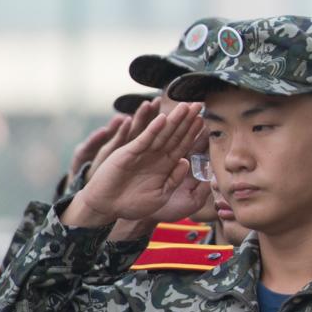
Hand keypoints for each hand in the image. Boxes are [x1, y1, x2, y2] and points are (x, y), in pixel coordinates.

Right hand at [63, 102, 205, 226]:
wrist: (107, 207)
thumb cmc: (134, 204)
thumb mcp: (161, 195)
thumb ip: (174, 179)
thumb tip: (186, 162)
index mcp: (165, 165)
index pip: (182, 145)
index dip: (193, 133)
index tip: (204, 120)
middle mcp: (155, 155)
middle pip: (174, 134)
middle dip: (187, 120)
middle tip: (199, 104)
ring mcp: (142, 152)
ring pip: (161, 133)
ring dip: (173, 120)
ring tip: (184, 106)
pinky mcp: (128, 153)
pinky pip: (143, 140)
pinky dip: (153, 130)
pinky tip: (163, 119)